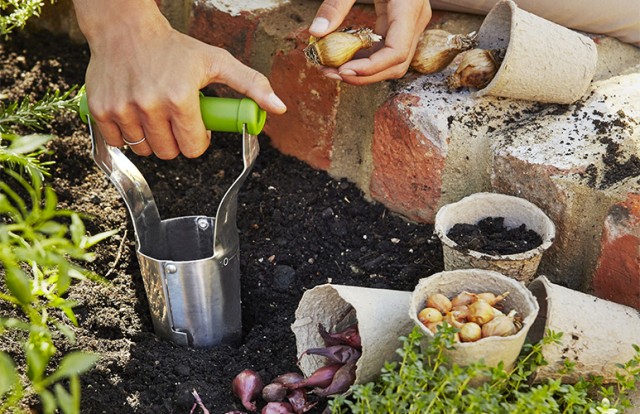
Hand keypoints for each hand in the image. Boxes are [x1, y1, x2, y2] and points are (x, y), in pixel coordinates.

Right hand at [73, 0, 285, 158]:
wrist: (125, 28)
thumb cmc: (174, 47)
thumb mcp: (217, 61)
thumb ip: (251, 84)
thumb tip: (279, 107)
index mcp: (180, 97)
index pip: (194, 147)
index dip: (198, 140)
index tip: (196, 126)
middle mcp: (149, 105)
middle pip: (170, 153)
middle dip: (177, 141)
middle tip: (177, 120)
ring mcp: (122, 109)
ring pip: (145, 150)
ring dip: (153, 140)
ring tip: (156, 115)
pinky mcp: (100, 110)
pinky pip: (118, 143)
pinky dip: (128, 136)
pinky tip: (135, 115)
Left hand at [308, 0, 431, 83]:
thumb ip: (336, 3)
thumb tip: (316, 33)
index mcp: (409, 6)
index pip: (396, 52)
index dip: (371, 69)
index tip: (343, 70)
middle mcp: (415, 19)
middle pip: (395, 64)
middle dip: (363, 75)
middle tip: (329, 73)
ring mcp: (410, 23)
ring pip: (391, 61)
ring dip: (362, 70)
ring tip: (330, 67)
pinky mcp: (400, 23)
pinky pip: (385, 49)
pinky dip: (364, 57)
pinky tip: (340, 56)